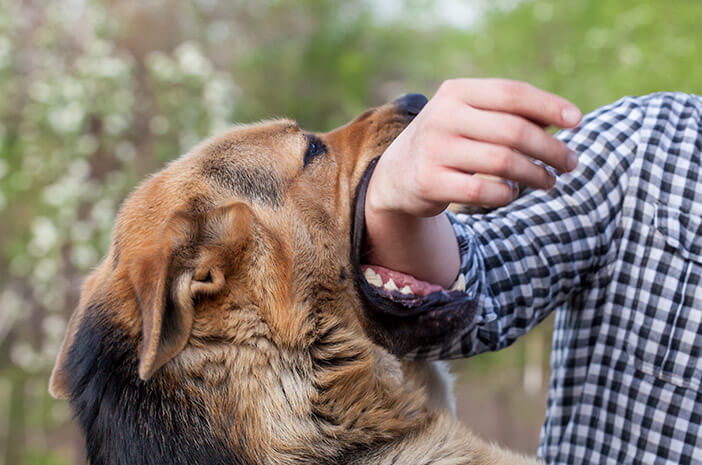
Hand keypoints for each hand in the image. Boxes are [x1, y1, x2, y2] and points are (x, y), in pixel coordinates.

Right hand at [364, 79, 581, 287]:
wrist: (396, 174)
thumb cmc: (449, 141)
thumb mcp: (470, 117)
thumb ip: (510, 114)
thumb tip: (565, 120)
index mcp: (457, 92)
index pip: (512, 93)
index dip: (550, 106)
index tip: (578, 122)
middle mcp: (442, 117)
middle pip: (514, 131)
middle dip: (551, 149)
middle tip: (570, 163)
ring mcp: (434, 150)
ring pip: (504, 162)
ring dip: (536, 175)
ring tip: (549, 181)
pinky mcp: (430, 182)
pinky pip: (484, 191)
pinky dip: (507, 194)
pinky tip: (512, 193)